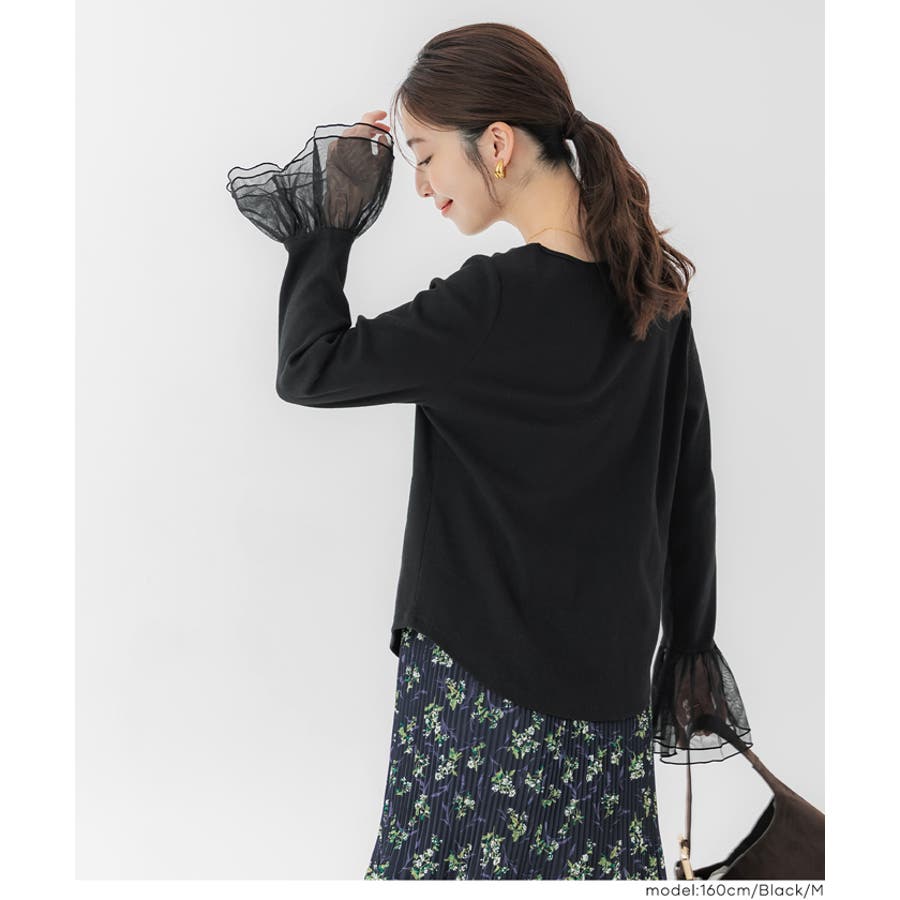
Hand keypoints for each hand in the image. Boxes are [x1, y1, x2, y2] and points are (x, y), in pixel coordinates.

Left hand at [324, 109, 392, 225]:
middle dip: (372, 127)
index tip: (383, 116)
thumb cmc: (363, 188)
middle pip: (359, 126)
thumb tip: (382, 137)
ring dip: (363, 136)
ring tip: (374, 144)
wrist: (342, 206)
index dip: (377, 116)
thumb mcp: (381, 166)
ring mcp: (334, 148)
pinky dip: (354, 144)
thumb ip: (384, 147)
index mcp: (355, 138)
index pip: (367, 119)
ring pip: (351, 135)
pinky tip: (362, 154)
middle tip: (383, 132)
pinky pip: (344, 145)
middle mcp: (342, 140)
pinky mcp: (330, 157)